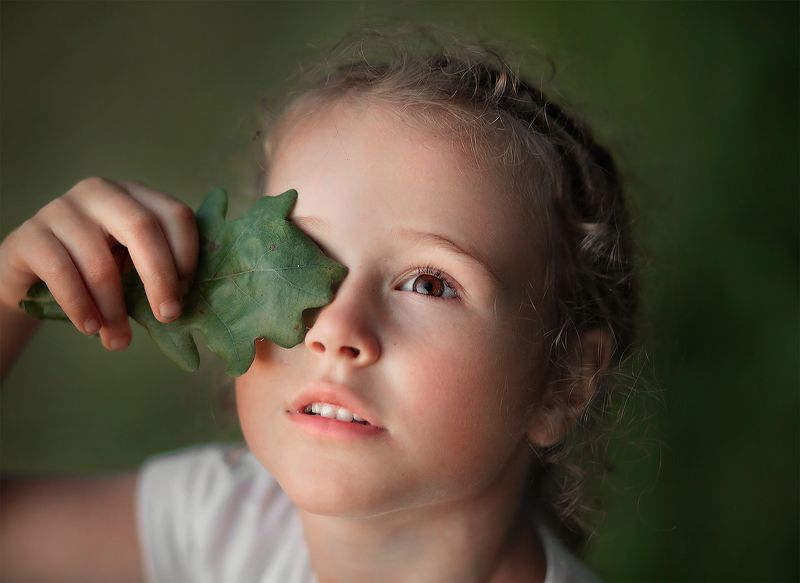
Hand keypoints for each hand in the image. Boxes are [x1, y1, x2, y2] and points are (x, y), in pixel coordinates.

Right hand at [0, 177, 198, 350]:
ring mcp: (61, 209)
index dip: (187, 255)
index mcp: (136, 196)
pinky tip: (91, 328)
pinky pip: (61, 273)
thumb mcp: (132, 263)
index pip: (175, 214)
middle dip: (160, 277)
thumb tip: (185, 308)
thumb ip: (160, 271)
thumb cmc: (96, 270)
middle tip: (168, 316)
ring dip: (114, 308)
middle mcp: (100, 192)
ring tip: (119, 341)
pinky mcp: (29, 235)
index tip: (186, 293)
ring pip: (99, 260)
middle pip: (142, 227)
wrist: (32, 274)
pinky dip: (80, 306)